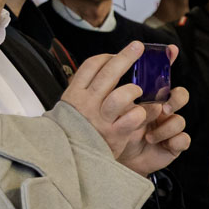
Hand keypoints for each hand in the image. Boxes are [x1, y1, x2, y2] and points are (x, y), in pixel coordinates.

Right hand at [61, 41, 191, 174]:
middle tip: (138, 47)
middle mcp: (87, 104)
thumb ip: (85, 91)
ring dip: (133, 90)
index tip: (116, 55)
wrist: (67, 161)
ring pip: (120, 95)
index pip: (91, 66)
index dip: (107, 58)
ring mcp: (100, 119)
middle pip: (108, 74)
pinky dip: (140, 113)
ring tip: (139, 91)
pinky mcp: (114, 135)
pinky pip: (132, 118)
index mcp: (74, 94)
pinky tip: (142, 113)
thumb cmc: (72, 132)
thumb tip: (103, 72)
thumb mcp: (71, 108)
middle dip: (125, 57)